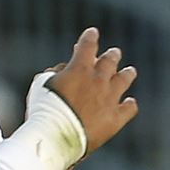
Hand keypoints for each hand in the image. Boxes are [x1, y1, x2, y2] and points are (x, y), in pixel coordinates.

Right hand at [46, 28, 137, 154]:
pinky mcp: (116, 118)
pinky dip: (129, 104)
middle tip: (114, 52)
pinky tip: (129, 103)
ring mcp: (110, 99)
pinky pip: (129, 108)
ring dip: (126, 74)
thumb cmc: (44, 110)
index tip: (92, 32)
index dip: (90, 37)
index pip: (87, 45)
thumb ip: (54, 74)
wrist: (57, 137)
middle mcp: (98, 80)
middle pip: (109, 61)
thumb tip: (62, 71)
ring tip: (130, 71)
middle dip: (111, 56)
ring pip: (124, 80)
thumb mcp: (40, 86)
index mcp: (79, 68)